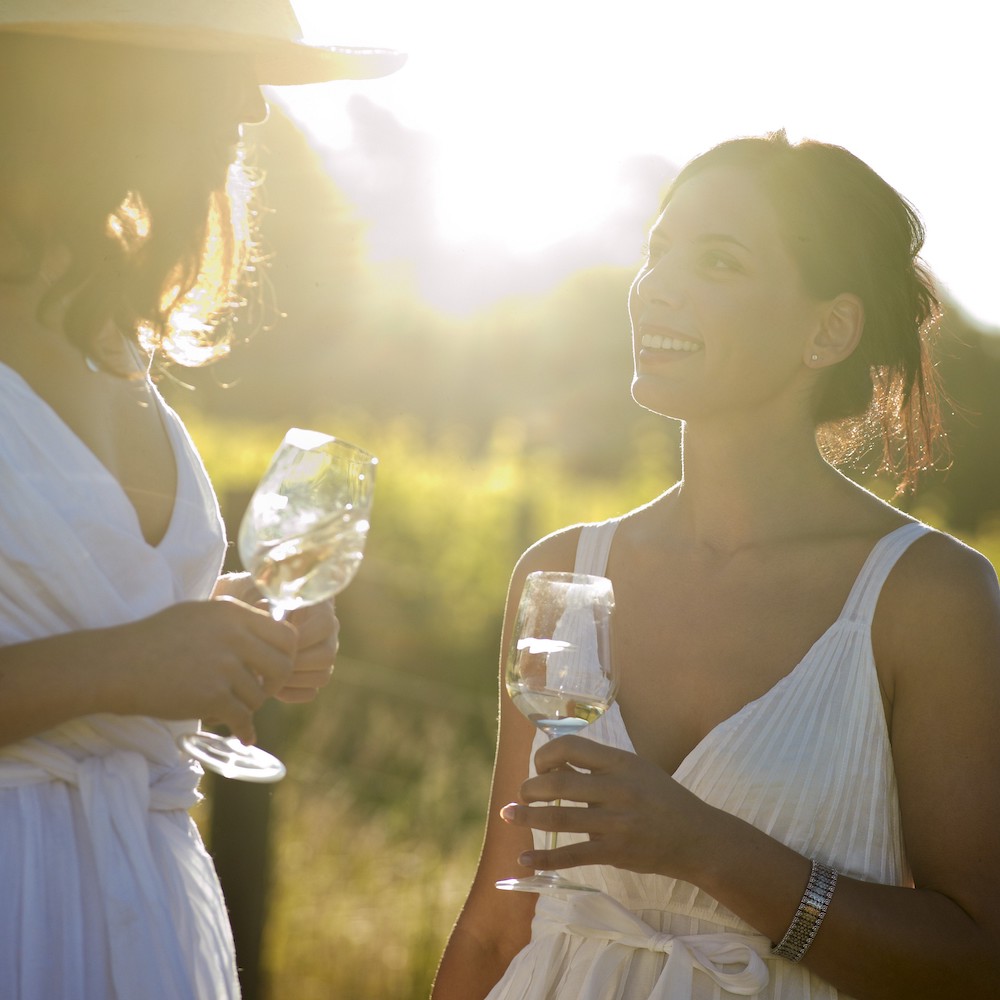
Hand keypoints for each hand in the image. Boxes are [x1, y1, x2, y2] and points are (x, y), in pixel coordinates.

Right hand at [108, 597, 296, 744]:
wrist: (117, 664)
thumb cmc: (155, 638)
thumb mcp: (199, 614)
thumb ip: (235, 622)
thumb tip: (272, 630)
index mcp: (233, 613)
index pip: (286, 634)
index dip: (286, 654)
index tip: (273, 666)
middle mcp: (234, 637)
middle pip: (283, 666)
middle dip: (276, 684)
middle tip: (262, 690)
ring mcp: (224, 667)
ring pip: (260, 696)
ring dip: (248, 706)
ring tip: (229, 706)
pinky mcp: (212, 696)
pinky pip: (243, 718)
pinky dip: (244, 729)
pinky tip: (243, 735)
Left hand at [212, 574, 338, 701]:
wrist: (245, 615)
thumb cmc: (249, 597)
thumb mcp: (252, 591)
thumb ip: (259, 600)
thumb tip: (264, 611)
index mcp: (318, 608)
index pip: (324, 625)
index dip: (300, 638)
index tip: (273, 641)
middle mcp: (326, 633)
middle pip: (327, 655)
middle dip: (295, 664)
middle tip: (267, 664)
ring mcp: (321, 655)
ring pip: (322, 676)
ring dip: (293, 680)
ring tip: (266, 676)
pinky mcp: (311, 675)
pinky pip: (311, 692)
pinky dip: (291, 693)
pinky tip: (270, 686)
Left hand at [500, 735, 711, 877]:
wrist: (697, 837)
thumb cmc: (662, 798)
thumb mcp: (635, 768)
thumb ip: (600, 765)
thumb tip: (555, 762)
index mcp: (620, 762)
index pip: (571, 747)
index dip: (546, 755)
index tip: (539, 766)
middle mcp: (616, 789)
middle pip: (558, 782)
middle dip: (530, 788)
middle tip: (521, 794)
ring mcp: (615, 822)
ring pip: (559, 817)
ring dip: (527, 817)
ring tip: (508, 815)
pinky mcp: (614, 852)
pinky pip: (572, 855)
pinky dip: (544, 857)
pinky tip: (525, 858)